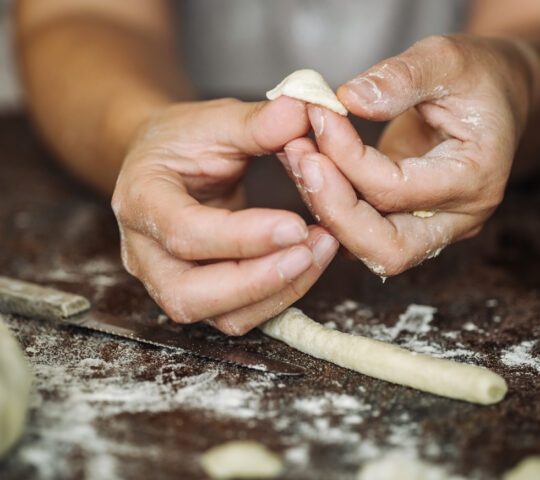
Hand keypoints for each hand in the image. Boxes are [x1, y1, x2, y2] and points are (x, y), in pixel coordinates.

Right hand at [112, 97, 338, 333]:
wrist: (164, 166)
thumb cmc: (184, 142)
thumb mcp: (214, 120)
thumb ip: (256, 121)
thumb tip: (304, 111)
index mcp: (141, 199)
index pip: (183, 232)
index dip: (241, 236)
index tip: (295, 224)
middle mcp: (145, 252)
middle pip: (190, 295)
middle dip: (258, 280)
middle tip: (310, 248)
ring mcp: (168, 280)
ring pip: (220, 316)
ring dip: (277, 292)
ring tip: (320, 251)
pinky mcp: (200, 293)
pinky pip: (239, 315)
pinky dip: (279, 296)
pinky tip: (307, 262)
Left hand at [280, 34, 535, 276]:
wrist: (490, 98)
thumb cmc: (476, 78)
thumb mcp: (447, 59)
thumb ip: (401, 78)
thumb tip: (350, 99)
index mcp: (474, 179)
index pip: (396, 189)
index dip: (348, 157)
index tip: (319, 115)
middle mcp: (453, 218)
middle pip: (385, 247)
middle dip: (332, 207)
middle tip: (299, 157)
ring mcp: (428, 227)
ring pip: (365, 247)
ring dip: (324, 208)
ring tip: (296, 156)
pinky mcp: (403, 221)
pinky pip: (358, 231)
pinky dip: (328, 204)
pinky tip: (307, 166)